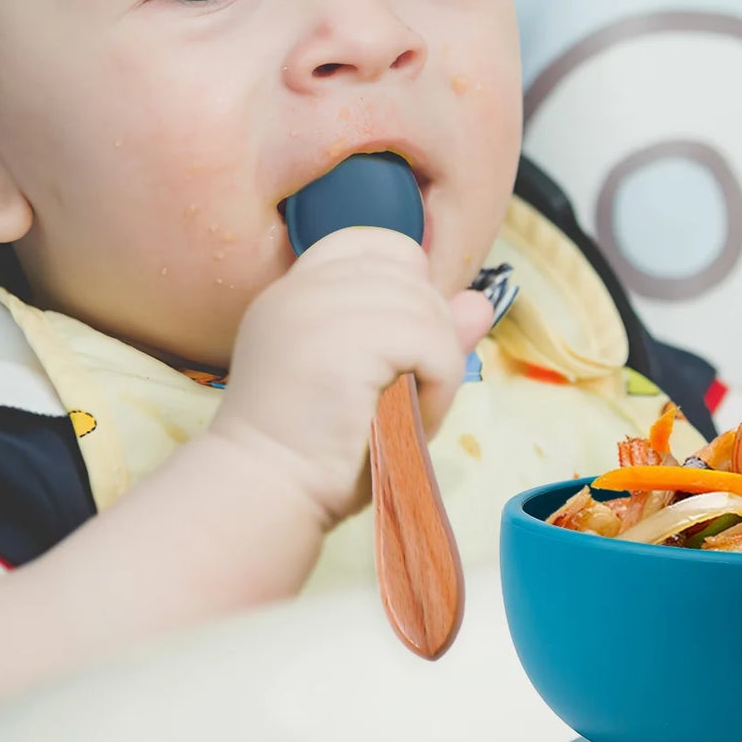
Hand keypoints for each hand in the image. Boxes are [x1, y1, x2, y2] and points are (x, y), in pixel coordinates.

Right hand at [210, 228, 492, 524]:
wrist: (261, 497)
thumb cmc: (313, 455)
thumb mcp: (377, 383)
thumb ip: (426, 336)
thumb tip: (479, 302)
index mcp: (296, 291)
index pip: (375, 243)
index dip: (407, 284)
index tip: (399, 344)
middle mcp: (301, 287)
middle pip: (409, 273)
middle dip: (428, 333)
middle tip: (407, 398)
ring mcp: (317, 306)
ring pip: (427, 308)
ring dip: (436, 366)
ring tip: (408, 415)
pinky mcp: (343, 338)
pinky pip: (432, 343)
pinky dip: (439, 386)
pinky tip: (411, 420)